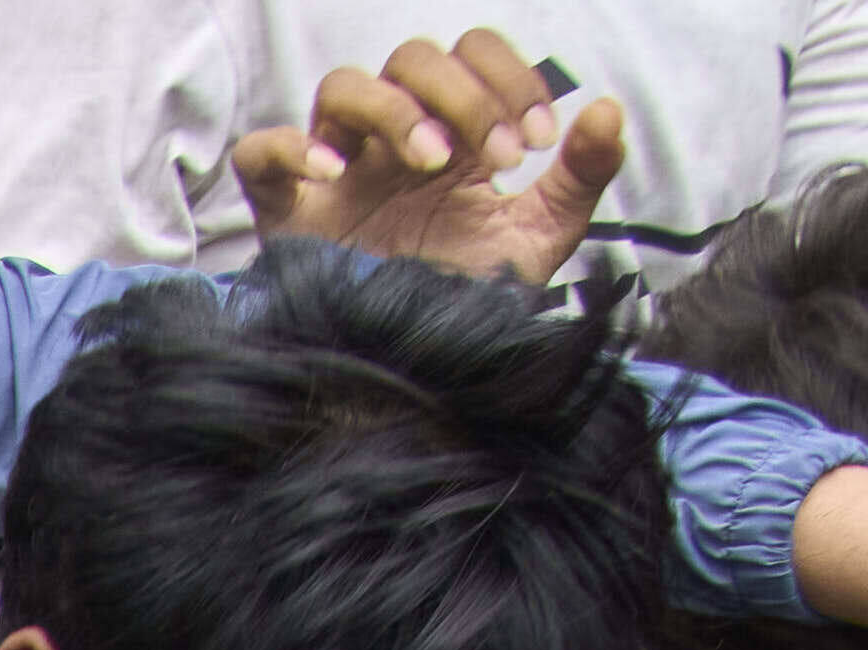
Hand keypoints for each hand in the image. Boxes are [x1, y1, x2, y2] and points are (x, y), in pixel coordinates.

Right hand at [235, 29, 620, 277]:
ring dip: (394, 109)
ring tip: (429, 162)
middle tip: (493, 158)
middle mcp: (391, 145)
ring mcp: (335, 176)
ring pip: (344, 87)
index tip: (536, 141)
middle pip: (412, 58)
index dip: (508, 78)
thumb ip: (580, 176)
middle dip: (462, 96)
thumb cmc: (467, 304)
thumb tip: (607, 109)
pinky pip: (260, 154)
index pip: (472, 55)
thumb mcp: (539, 239)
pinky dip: (290, 148)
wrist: (417, 377)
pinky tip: (334, 173)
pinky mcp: (284, 213)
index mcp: (453, 138)